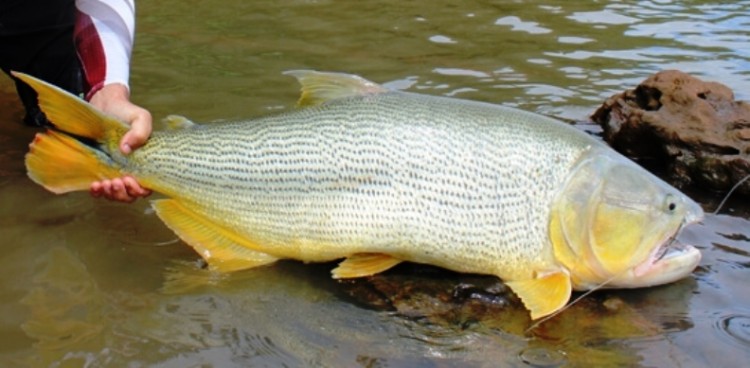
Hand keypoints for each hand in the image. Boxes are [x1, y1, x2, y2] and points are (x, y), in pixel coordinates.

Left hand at [89, 83, 152, 201]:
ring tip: (104, 183)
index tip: (129, 179)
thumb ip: (141, 131)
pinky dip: (98, 192)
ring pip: (116, 196)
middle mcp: (131, 171)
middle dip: (123, 193)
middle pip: (130, 196)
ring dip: (111, 194)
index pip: (146, 188)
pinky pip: (101, 191)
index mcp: (145, 164)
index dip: (138, 190)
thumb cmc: (126, 112)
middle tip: (115, 180)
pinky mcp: (100, 171)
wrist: (105, 105)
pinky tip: (95, 184)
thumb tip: (126, 149)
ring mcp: (115, 172)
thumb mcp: (140, 117)